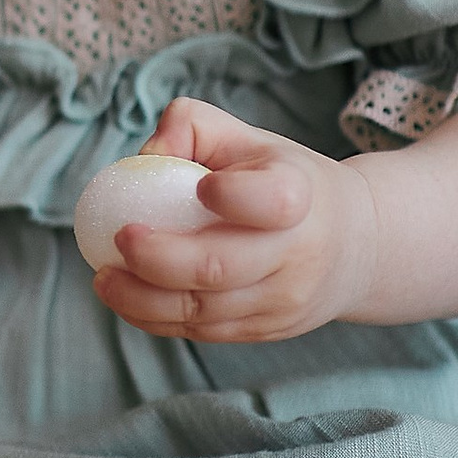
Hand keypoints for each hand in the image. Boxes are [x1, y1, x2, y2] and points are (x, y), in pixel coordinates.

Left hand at [92, 96, 379, 345]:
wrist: (353, 244)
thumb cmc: (282, 180)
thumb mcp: (250, 139)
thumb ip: (193, 125)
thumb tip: (145, 155)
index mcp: (300, 196)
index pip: (271, 201)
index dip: (231, 196)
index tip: (198, 187)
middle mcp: (297, 254)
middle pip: (219, 268)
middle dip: (157, 261)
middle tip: (118, 241)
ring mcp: (283, 300)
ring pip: (203, 311)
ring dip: (141, 299)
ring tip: (104, 278)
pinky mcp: (267, 331)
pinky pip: (204, 332)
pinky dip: (156, 318)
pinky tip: (126, 298)